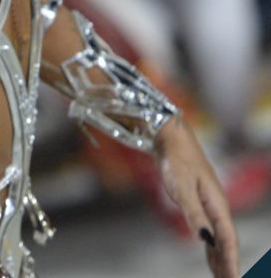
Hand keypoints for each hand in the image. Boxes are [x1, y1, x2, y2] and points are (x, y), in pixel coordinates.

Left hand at [156, 118, 238, 277]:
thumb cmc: (176, 159)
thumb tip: (205, 239)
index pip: (228, 240)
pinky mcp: (199, 201)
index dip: (231, 261)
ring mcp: (209, 204)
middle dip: (229, 265)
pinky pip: (210, 230)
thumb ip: (194, 212)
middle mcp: (217, 206)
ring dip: (221, 260)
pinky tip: (211, 258)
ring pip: (219, 238)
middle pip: (226, 243)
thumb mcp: (182, 187)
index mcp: (217, 204)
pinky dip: (212, 247)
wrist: (171, 138)